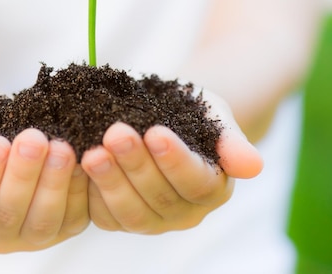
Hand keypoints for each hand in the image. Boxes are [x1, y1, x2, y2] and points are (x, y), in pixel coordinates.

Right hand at [0, 113, 89, 252]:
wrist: (8, 133)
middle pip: (9, 213)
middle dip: (23, 174)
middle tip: (33, 138)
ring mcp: (34, 235)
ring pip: (45, 218)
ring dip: (54, 181)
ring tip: (60, 146)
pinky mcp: (67, 225)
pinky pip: (75, 212)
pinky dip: (79, 185)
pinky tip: (82, 156)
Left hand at [81, 92, 262, 234]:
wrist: (165, 114)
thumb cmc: (192, 112)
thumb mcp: (214, 115)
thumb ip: (231, 141)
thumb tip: (254, 165)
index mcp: (212, 189)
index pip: (196, 182)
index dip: (175, 160)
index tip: (156, 131)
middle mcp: (184, 213)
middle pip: (160, 199)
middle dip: (136, 165)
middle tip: (116, 133)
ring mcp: (150, 219)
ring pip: (130, 213)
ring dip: (110, 182)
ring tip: (92, 151)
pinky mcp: (118, 216)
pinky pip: (103, 215)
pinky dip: (89, 193)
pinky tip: (76, 165)